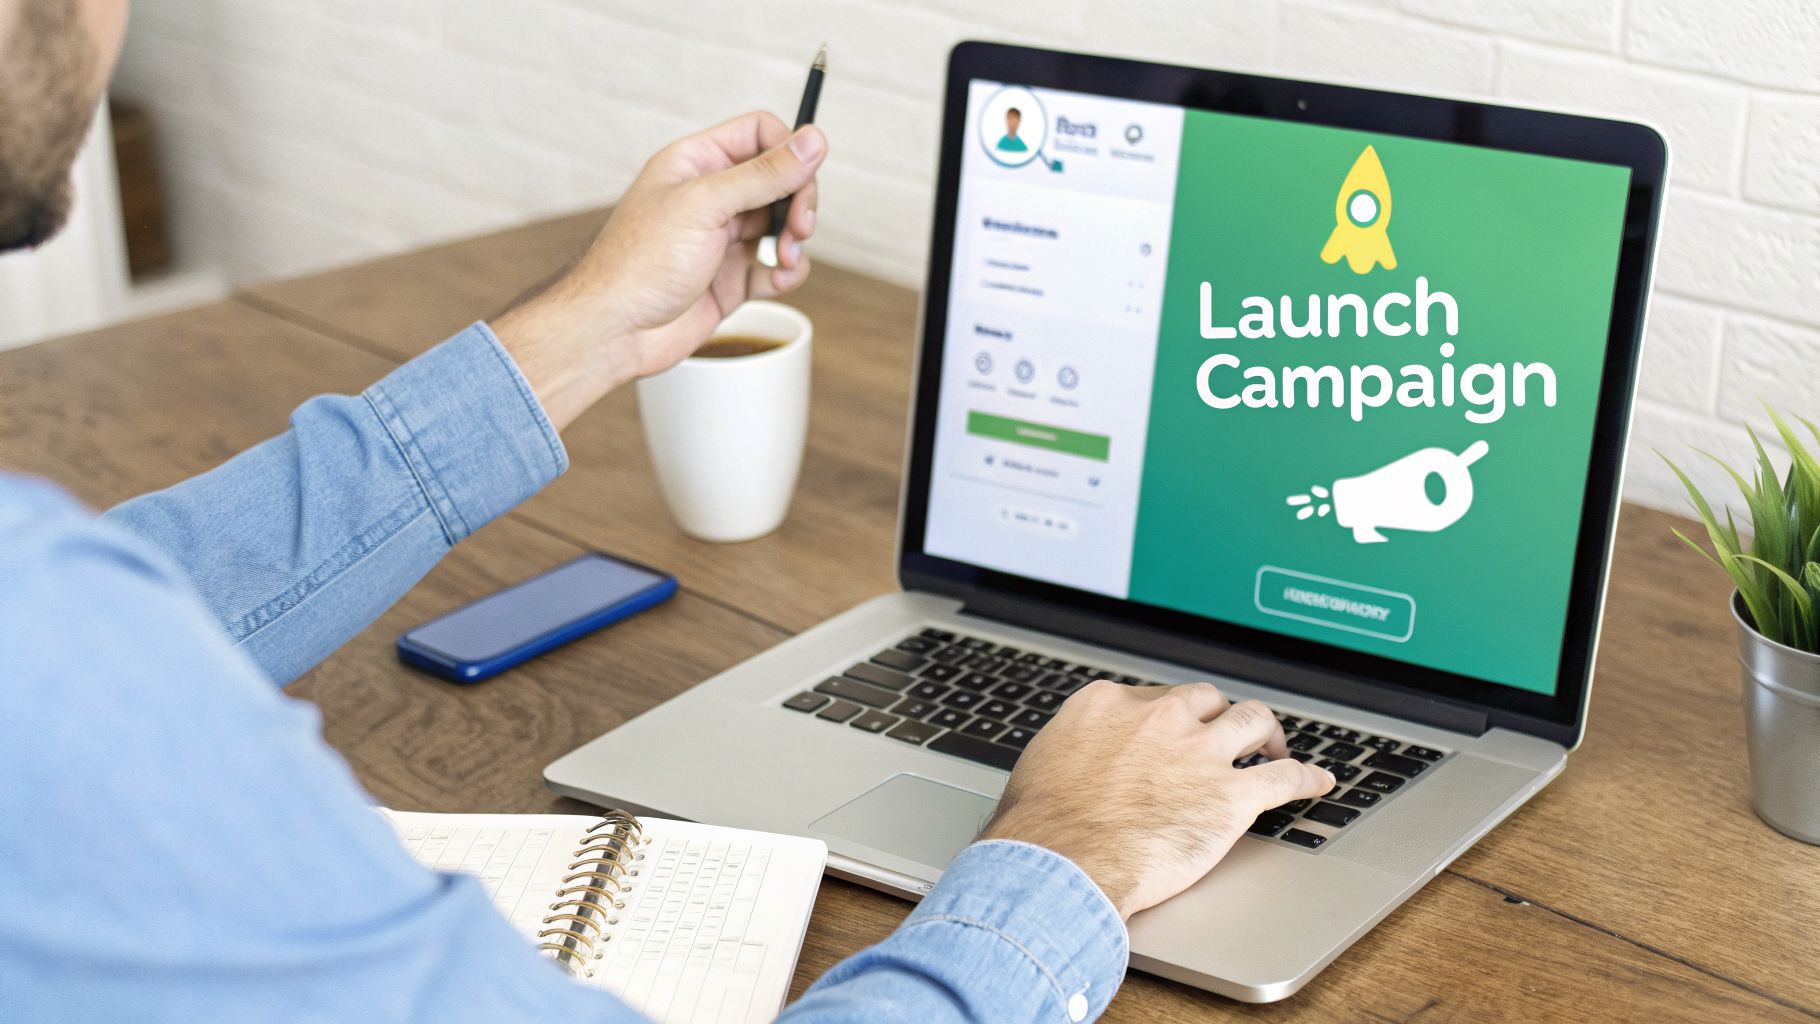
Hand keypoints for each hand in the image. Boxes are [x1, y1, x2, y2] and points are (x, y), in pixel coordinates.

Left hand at [492, 111, 825, 429]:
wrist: (615, 330)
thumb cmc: (639, 263)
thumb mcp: (706, 204)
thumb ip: (764, 174)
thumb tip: (813, 140)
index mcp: (697, 163)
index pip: (759, 134)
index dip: (788, 151)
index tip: (802, 178)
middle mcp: (711, 197)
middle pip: (779, 180)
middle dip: (797, 201)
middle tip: (799, 227)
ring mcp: (723, 239)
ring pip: (781, 225)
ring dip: (795, 240)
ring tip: (786, 258)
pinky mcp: (731, 278)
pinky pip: (775, 267)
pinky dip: (787, 272)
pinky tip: (780, 279)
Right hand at [981, 682, 1335, 919]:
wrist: (1061, 864)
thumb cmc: (1041, 827)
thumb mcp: (1045, 763)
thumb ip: (1076, 749)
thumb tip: (1079, 761)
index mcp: (1110, 704)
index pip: (1156, 696)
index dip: (1171, 716)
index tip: (1175, 731)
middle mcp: (1160, 717)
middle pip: (1207, 700)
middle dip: (1219, 716)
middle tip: (1227, 735)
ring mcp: (1199, 752)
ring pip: (1253, 722)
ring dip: (1266, 734)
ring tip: (1274, 747)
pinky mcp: (1232, 795)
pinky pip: (1285, 777)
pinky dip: (1307, 778)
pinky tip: (1318, 781)